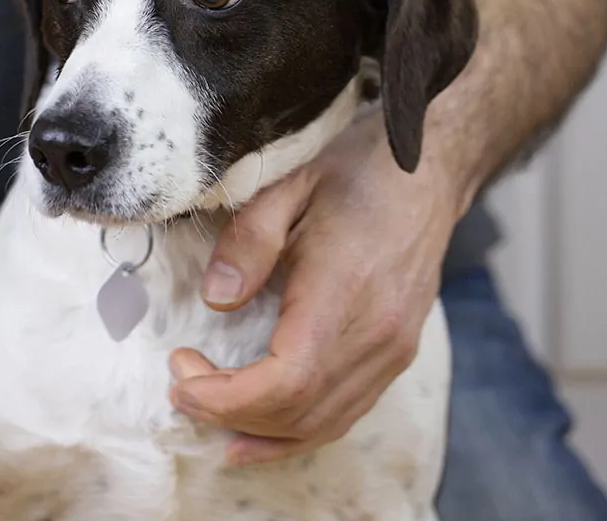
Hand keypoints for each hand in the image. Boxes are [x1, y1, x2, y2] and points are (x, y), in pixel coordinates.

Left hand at [168, 112, 463, 464]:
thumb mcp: (287, 187)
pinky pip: (344, 413)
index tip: (181, 375)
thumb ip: (247, 242)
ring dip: (258, 430)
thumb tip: (216, 300)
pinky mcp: (396, 355)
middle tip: (180, 385)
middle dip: (228, 413)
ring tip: (204, 410)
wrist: (426, 174)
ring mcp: (393, 352)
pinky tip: (258, 433)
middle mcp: (377, 336)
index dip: (226, 397)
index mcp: (345, 294)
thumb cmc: (355, 173)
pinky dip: (296, 431)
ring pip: (323, 423)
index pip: (286, 382)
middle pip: (299, 412)